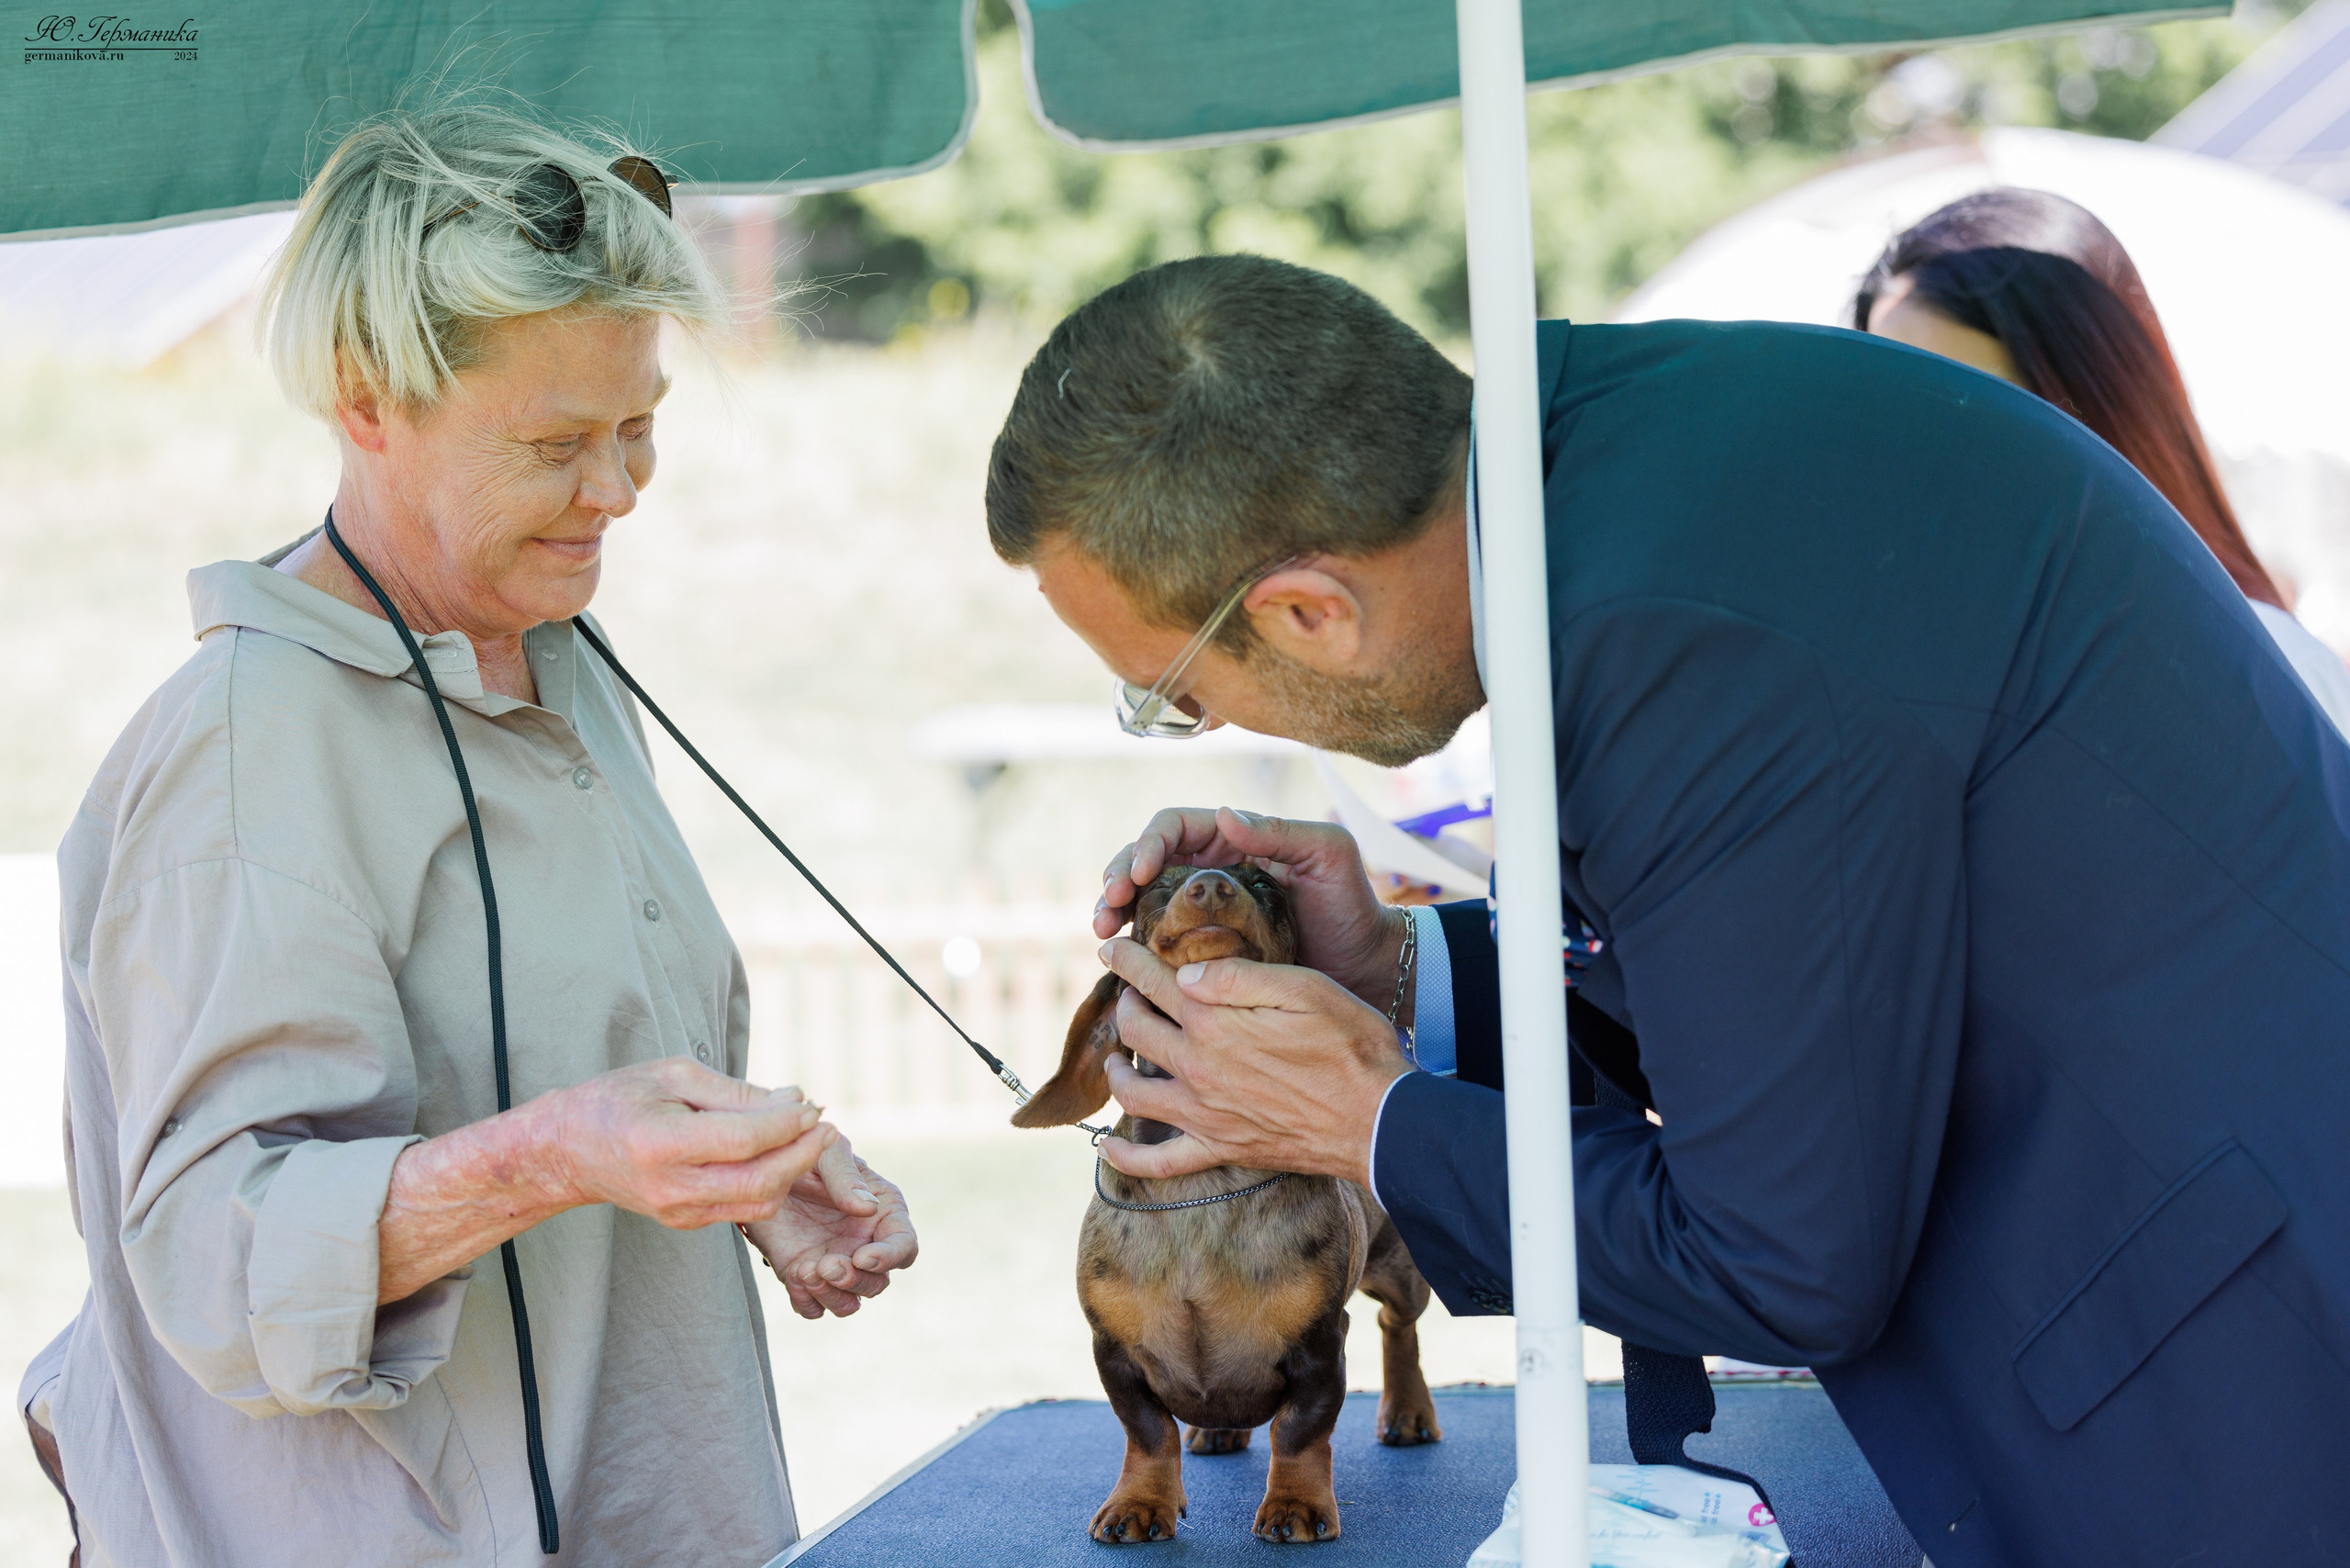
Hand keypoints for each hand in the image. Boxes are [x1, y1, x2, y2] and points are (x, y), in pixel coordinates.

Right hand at [543, 1058, 838, 1229]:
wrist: (568, 1150)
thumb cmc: (619, 1099)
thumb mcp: (672, 1075)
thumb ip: (734, 1092)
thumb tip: (794, 1098)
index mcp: (661, 1144)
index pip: (743, 1141)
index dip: (787, 1125)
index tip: (812, 1105)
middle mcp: (671, 1187)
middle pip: (759, 1183)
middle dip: (802, 1155)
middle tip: (825, 1127)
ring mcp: (678, 1212)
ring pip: (758, 1203)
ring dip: (792, 1172)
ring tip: (810, 1138)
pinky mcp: (685, 1223)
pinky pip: (742, 1209)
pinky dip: (771, 1184)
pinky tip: (782, 1154)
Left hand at [743, 1139, 918, 1318]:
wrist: (760, 1164)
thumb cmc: (805, 1151)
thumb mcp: (827, 1153)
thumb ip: (846, 1177)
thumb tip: (868, 1209)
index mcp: (882, 1213)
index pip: (904, 1247)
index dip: (890, 1257)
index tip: (862, 1256)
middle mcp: (863, 1243)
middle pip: (878, 1283)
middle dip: (856, 1281)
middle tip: (827, 1264)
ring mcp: (834, 1263)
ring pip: (849, 1303)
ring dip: (832, 1295)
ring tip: (806, 1270)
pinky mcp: (802, 1276)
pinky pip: (813, 1307)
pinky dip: (806, 1301)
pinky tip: (794, 1275)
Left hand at [1092, 936, 1411, 1185]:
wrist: (1380, 1120)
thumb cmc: (1352, 1046)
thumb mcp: (1305, 988)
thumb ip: (1239, 976)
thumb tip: (1187, 972)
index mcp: (1215, 1020)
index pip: (1153, 981)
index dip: (1125, 959)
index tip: (1112, 947)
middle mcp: (1198, 1067)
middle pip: (1136, 1030)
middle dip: (1125, 1004)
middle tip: (1131, 994)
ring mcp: (1204, 1114)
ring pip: (1132, 1092)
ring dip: (1115, 1069)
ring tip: (1117, 1057)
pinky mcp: (1219, 1149)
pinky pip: (1156, 1162)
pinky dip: (1125, 1157)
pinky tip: (1108, 1148)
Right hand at [1096, 807, 1407, 1006]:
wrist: (1365, 965)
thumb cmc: (1351, 904)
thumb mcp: (1327, 854)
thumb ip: (1280, 830)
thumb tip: (1224, 815)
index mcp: (1232, 841)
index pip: (1174, 827)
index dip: (1148, 843)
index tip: (1140, 873)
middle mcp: (1209, 872)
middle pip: (1145, 862)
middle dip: (1117, 876)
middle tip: (1109, 905)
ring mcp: (1201, 913)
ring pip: (1142, 901)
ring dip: (1114, 910)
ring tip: (1102, 930)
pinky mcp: (1201, 952)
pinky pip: (1157, 943)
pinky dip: (1133, 948)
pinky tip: (1122, 962)